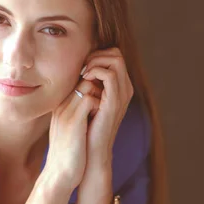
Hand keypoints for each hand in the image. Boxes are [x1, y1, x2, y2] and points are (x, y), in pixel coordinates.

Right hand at [43, 76, 102, 193]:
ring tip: (102, 112)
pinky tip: (101, 118)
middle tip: (106, 105)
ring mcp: (66, 111)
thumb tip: (94, 105)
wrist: (60, 174)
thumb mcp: (71, 130)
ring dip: (101, 95)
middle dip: (100, 88)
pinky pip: (91, 98)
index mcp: (61, 107)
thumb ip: (79, 115)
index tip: (103, 101)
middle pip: (83, 78)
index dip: (95, 87)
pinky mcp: (73, 121)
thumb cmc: (70, 155)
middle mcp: (61, 105)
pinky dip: (100, 105)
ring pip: (88, 85)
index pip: (79, 81)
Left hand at [80, 47, 133, 173]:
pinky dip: (95, 70)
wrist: (91, 150)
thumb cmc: (85, 127)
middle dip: (97, 54)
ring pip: (116, 59)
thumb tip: (78, 67)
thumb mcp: (87, 100)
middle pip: (117, 53)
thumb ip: (87, 83)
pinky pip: (110, 74)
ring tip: (82, 73)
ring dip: (95, 60)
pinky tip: (83, 79)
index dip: (97, 55)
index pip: (114, 56)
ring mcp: (122, 94)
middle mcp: (125, 88)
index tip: (82, 67)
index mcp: (120, 87)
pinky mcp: (115, 101)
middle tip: (82, 68)